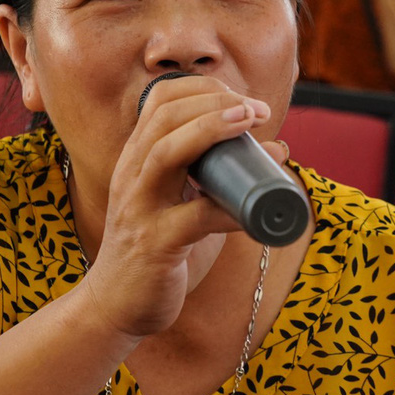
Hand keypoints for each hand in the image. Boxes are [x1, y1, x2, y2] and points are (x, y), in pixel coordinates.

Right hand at [74, 76, 276, 341]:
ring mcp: (139, 209)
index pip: (160, 101)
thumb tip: (278, 147)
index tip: (244, 99)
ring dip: (210, 129)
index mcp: (137, 159)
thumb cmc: (157, 247)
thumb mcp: (183, 201)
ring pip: (166, 153)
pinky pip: (193, 218)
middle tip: (257, 109)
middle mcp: (131, 175)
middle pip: (165, 117)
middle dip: (214, 102)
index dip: (204, 89)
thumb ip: (221, 175)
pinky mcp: (153, 246)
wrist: (116, 305)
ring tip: (250, 122)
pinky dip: (228, 209)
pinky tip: (254, 209)